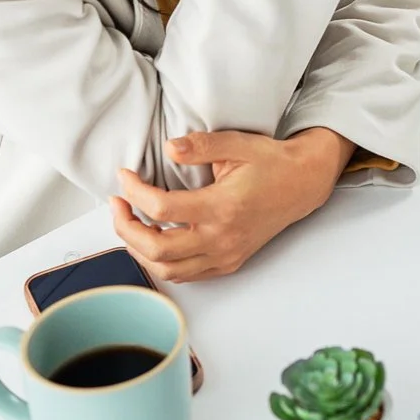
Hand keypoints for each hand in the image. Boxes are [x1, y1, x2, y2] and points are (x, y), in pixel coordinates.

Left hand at [110, 128, 352, 282]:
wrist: (302, 185)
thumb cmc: (270, 162)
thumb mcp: (239, 143)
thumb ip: (201, 146)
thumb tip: (168, 148)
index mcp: (222, 206)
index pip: (161, 207)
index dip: (134, 191)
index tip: (124, 176)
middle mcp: (222, 237)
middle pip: (156, 248)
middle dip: (125, 227)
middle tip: (117, 204)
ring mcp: (225, 255)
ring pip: (167, 269)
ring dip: (139, 249)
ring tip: (130, 224)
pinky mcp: (229, 263)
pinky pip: (186, 275)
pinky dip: (162, 262)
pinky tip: (154, 241)